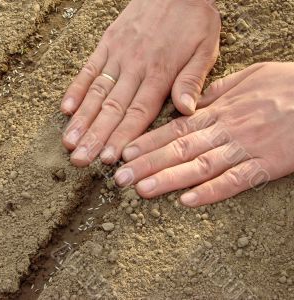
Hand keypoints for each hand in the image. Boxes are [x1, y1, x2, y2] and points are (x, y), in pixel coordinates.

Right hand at [61, 0, 220, 166]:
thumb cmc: (193, 19)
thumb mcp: (206, 48)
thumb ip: (193, 80)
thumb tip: (186, 110)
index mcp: (160, 73)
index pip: (138, 113)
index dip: (122, 137)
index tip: (108, 159)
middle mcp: (135, 67)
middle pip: (112, 108)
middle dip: (95, 137)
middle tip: (79, 160)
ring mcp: (117, 55)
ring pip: (96, 92)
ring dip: (81, 119)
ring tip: (68, 142)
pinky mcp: (107, 43)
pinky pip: (88, 69)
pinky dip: (76, 89)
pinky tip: (65, 109)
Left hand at [115, 62, 293, 206]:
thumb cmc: (283, 85)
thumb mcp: (245, 78)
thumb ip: (213, 93)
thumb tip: (187, 105)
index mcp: (218, 111)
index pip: (175, 129)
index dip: (148, 142)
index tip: (125, 153)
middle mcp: (225, 130)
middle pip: (179, 150)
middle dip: (147, 164)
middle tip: (121, 178)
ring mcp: (246, 148)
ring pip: (201, 166)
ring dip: (169, 179)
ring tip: (143, 190)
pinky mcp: (268, 165)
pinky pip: (237, 180)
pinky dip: (212, 191)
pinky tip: (188, 201)